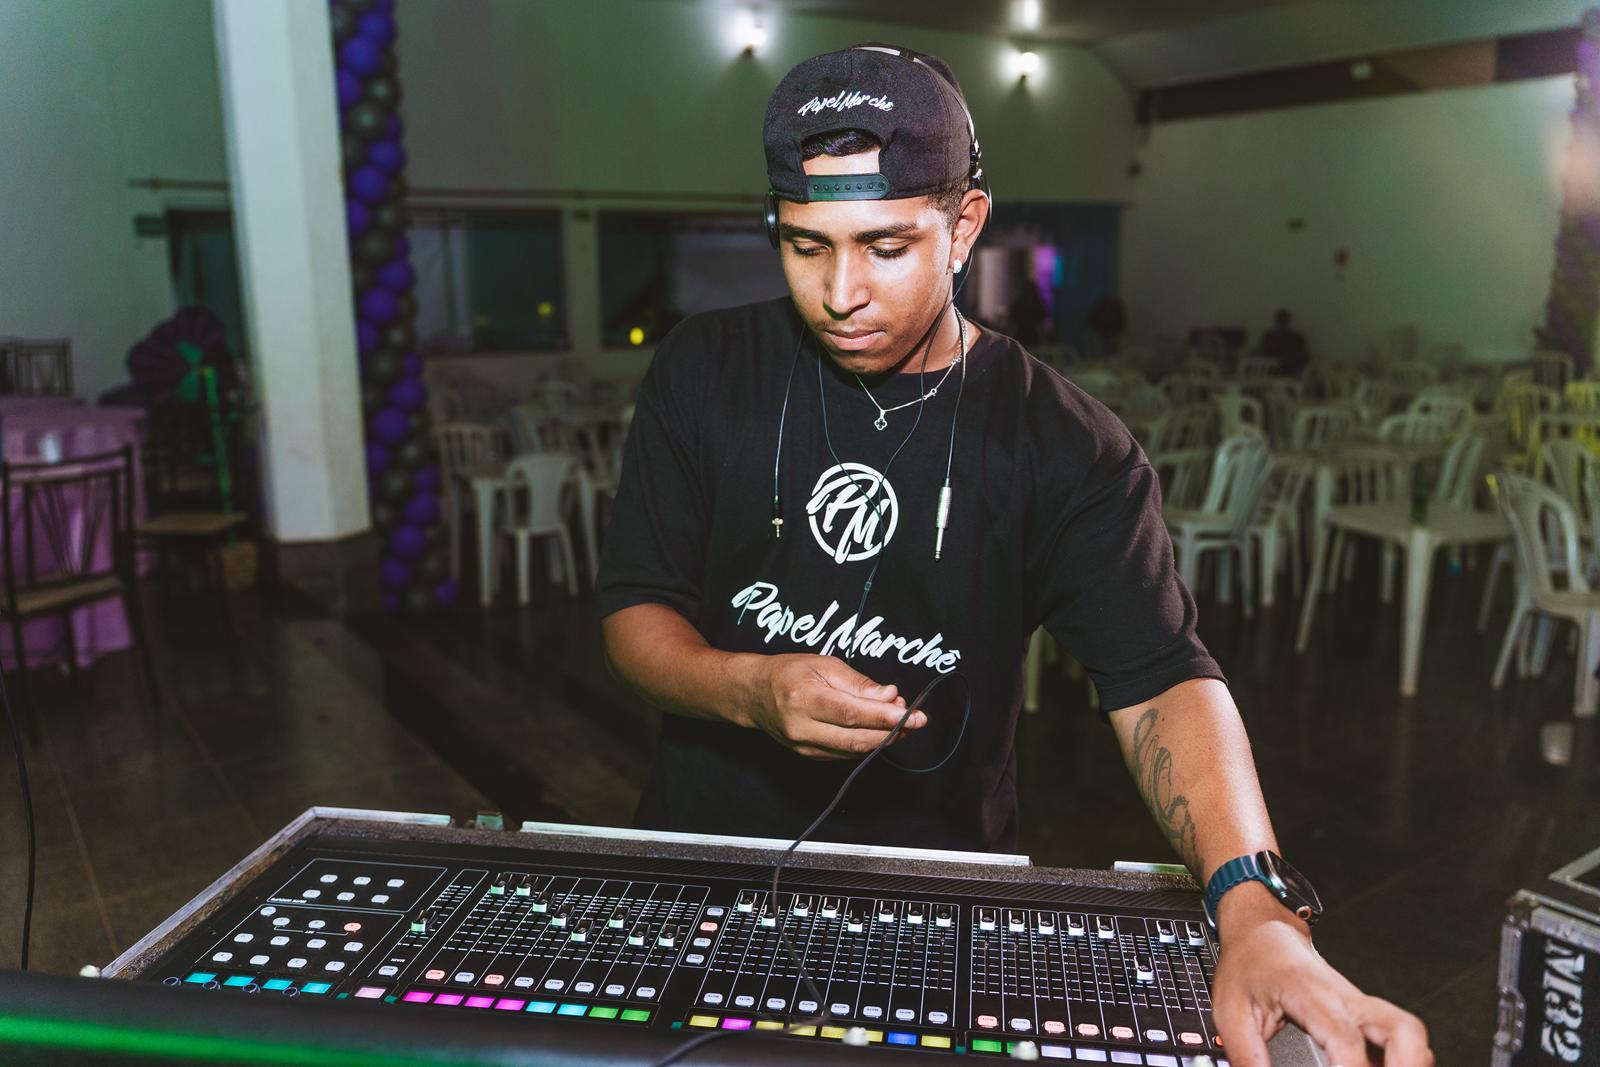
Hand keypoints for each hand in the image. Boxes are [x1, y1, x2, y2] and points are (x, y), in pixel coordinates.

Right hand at [741, 654, 922, 759]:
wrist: (754, 695)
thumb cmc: (789, 673)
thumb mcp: (823, 664)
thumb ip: (858, 683)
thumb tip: (890, 697)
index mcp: (805, 698)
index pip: (851, 713)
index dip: (884, 717)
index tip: (912, 714)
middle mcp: (802, 727)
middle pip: (856, 738)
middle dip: (892, 733)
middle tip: (918, 722)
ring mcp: (805, 746)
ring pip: (854, 750)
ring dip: (884, 739)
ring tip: (905, 725)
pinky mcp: (809, 756)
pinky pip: (846, 753)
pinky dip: (868, 744)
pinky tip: (882, 732)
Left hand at [1211, 911, 1432, 1066]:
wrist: (1262, 933)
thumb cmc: (1248, 966)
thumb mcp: (1231, 1013)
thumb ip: (1248, 1056)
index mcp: (1312, 994)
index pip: (1346, 1038)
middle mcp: (1346, 998)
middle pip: (1403, 1030)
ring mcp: (1359, 1005)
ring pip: (1409, 1032)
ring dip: (1410, 1063)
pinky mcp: (1363, 1013)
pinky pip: (1397, 1037)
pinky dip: (1400, 1060)